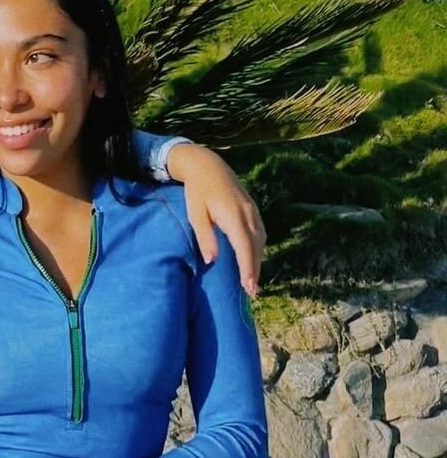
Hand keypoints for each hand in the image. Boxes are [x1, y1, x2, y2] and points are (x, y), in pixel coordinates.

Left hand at [167, 143, 265, 296]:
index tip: (249, 287)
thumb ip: (205, 236)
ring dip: (258, 260)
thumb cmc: (197, 191)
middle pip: (256, 247)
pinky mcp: (253, 209)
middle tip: (252, 292)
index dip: (248, 268)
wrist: (208, 165)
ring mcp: (253, 211)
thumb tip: (212, 260)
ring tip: (253, 280)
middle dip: (255, 270)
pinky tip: (253, 258)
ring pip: (260, 240)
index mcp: (233, 216)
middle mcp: (248, 214)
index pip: (245, 247)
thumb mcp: (196, 214)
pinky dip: (258, 248)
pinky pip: (260, 232)